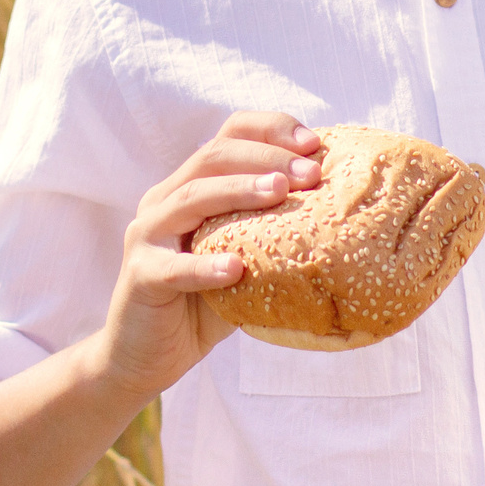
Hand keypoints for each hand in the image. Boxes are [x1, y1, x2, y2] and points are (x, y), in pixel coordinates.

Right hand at [94, 110, 324, 401]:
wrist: (147, 356)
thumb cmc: (205, 304)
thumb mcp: (245, 260)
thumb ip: (274, 234)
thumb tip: (344, 216)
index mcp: (190, 186)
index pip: (229, 136)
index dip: (270, 130)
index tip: (315, 142)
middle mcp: (165, 200)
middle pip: (213, 156)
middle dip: (266, 157)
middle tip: (310, 172)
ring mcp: (147, 236)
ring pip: (191, 197)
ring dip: (239, 190)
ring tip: (279, 192)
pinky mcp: (140, 276)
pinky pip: (173, 267)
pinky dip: (205, 266)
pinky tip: (236, 268)